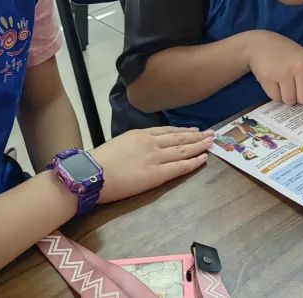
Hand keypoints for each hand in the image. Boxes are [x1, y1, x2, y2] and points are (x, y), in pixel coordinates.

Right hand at [90, 126, 212, 203]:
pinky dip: (193, 162)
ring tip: (211, 143)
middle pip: (179, 138)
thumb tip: (139, 147)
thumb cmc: (98, 161)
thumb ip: (132, 144)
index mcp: (140, 134)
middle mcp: (151, 142)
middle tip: (211, 133)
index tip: (194, 129)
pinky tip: (203, 158)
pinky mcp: (156, 174)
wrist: (91, 173)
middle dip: (196, 136)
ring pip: (183, 150)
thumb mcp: (118, 143)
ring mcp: (155, 158)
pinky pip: (179, 167)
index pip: (167, 131)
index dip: (182, 130)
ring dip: (199, 146)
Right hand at [245, 31, 302, 121]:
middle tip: (292, 83)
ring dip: (285, 96)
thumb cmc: (287, 55)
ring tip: (281, 80)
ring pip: (289, 101)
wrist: (261, 44)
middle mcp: (300, 66)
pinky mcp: (268, 77)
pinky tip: (272, 79)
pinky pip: (275, 98)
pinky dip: (274, 93)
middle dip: (298, 96)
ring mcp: (283, 71)